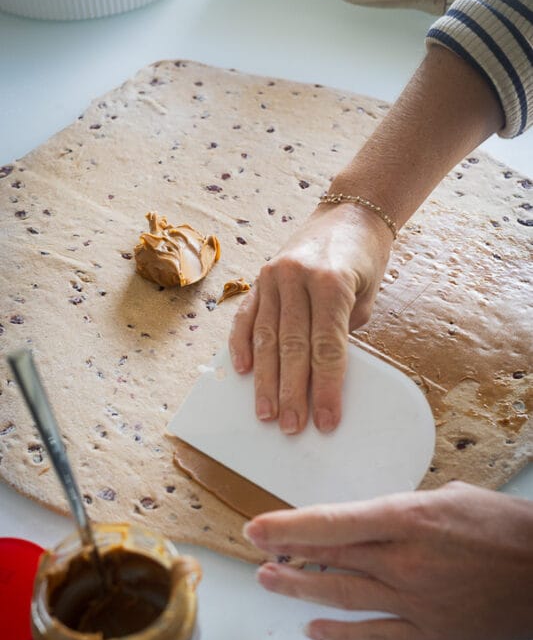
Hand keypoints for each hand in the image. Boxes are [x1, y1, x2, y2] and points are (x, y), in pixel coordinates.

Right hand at [229, 203, 391, 434]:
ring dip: (265, 380)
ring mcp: (274, 275)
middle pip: (292, 347)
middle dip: (292, 393)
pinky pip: (246, 316)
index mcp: (331, 282)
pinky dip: (241, 345)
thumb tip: (320, 376)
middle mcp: (297, 277)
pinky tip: (242, 371)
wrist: (350, 213)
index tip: (326, 420)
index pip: (327, 348)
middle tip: (291, 427)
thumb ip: (342, 332)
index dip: (326, 388)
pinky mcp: (260, 276)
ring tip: (266, 413)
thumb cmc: (366, 259)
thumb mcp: (367, 295)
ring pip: (267, 338)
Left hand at [243, 482, 532, 639]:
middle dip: (286, 551)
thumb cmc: (504, 528)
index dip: (288, 526)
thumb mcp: (449, 497)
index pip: (332, 522)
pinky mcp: (429, 632)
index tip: (258, 526)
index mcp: (409, 518)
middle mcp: (404, 561)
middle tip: (256, 547)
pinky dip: (340, 633)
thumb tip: (369, 520)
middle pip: (330, 557)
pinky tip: (314, 628)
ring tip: (270, 580)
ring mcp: (415, 601)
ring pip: (342, 595)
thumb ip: (402, 510)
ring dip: (300, 588)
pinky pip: (374, 635)